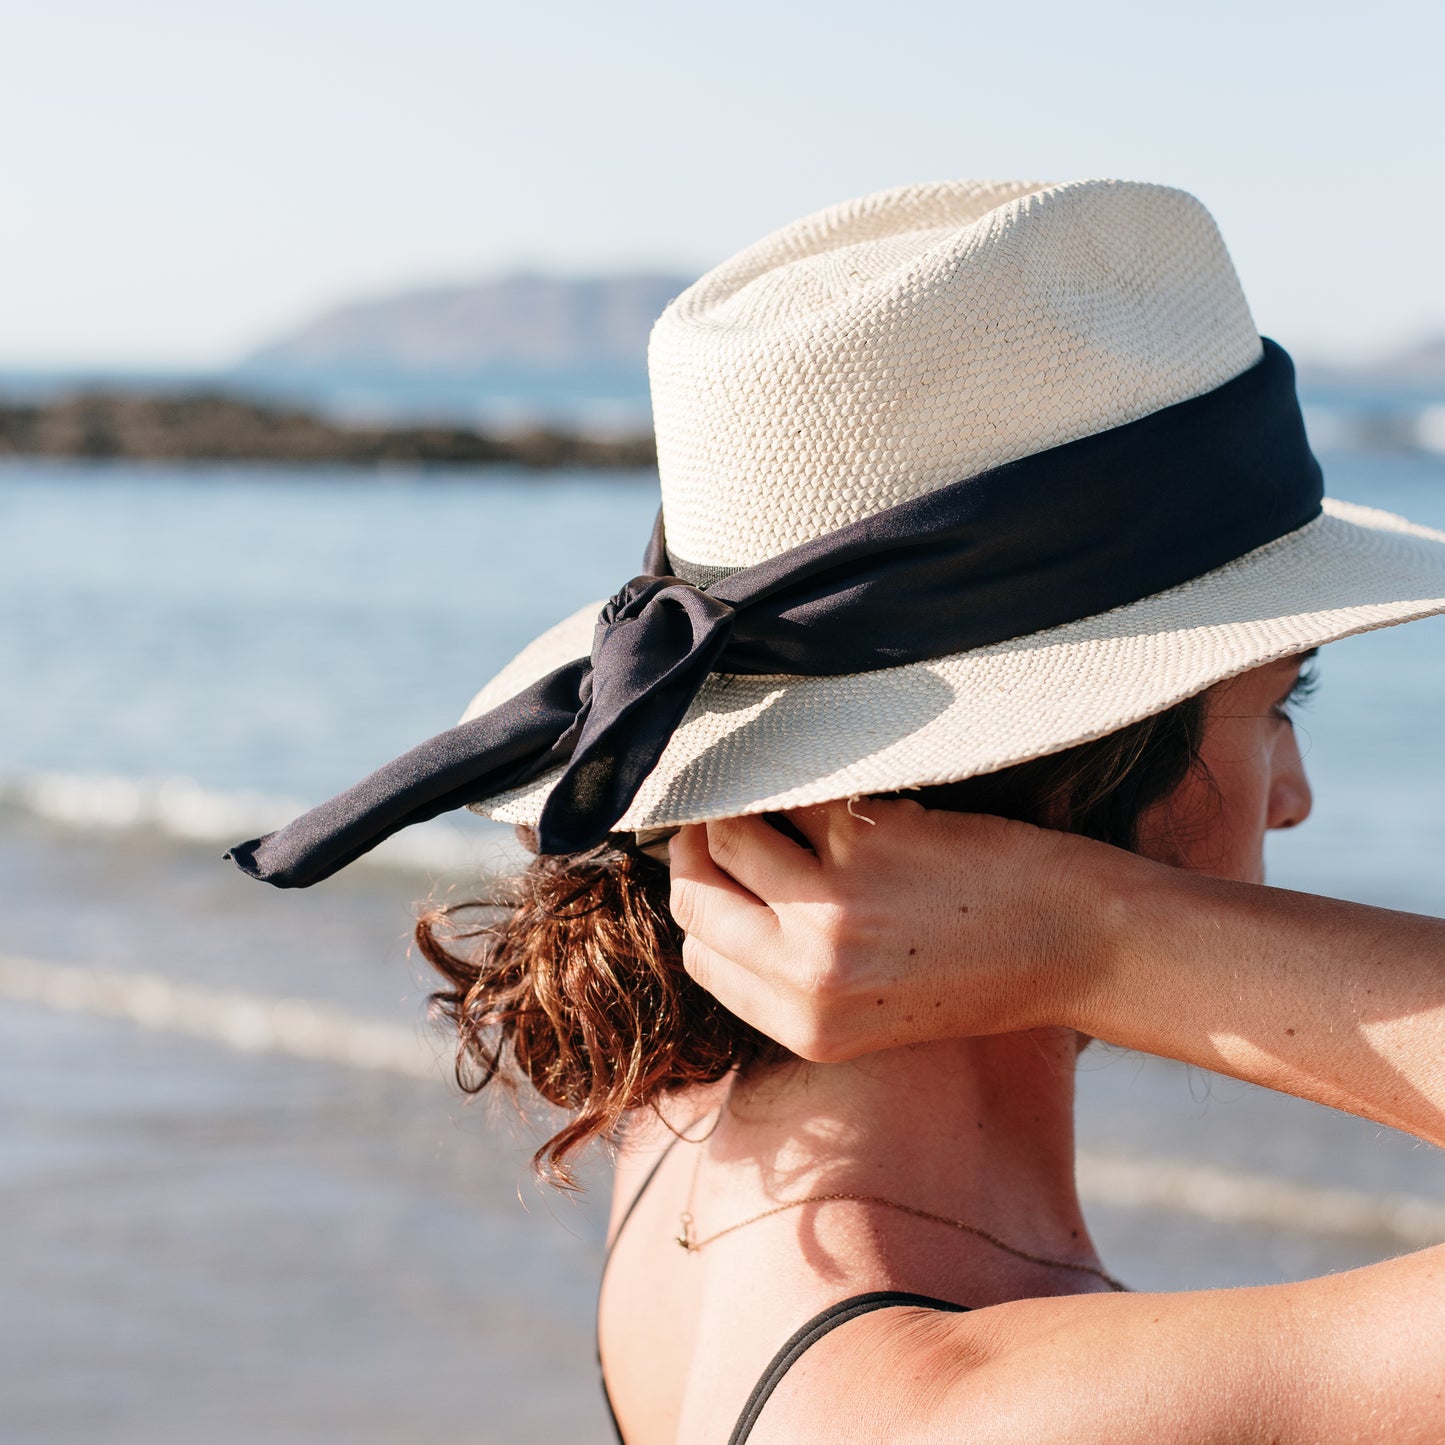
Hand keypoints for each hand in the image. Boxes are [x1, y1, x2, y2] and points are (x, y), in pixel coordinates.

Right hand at [667, 799, 1109, 1060]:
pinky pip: (796, 795)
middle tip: (724, 815)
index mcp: (806, 1028)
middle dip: (696, 847)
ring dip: (745, 803)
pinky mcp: (866, 844)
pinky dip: (810, 780)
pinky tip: (847, 785)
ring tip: (783, 794)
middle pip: (695, 896)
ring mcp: (832, 908)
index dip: (702, 900)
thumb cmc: (984, 967)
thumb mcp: (874, 1010)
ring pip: (729, 834)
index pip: (698, 952)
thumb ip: (796, 973)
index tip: (714, 864)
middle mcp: (808, 975)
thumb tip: (722, 894)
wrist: (1081, 944)